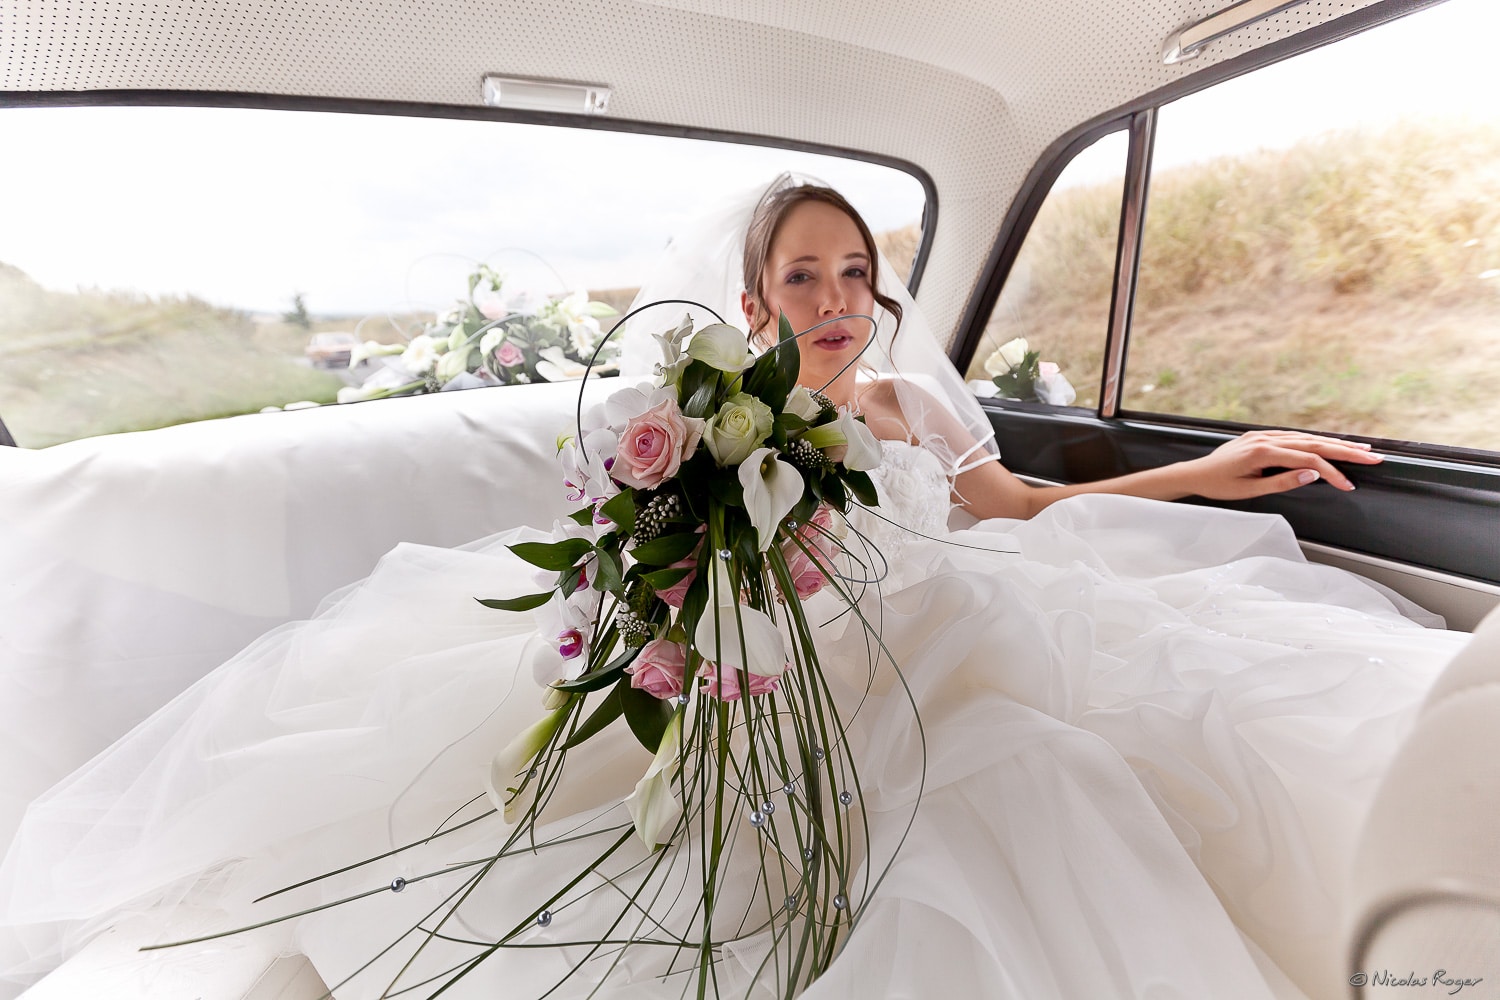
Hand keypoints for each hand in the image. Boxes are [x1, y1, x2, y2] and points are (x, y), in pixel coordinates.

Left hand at [1184, 430, 1381, 499]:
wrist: (1195, 473)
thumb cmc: (1218, 485)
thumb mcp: (1250, 490)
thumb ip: (1282, 481)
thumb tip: (1313, 474)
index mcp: (1262, 452)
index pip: (1308, 460)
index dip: (1332, 472)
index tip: (1348, 485)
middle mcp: (1265, 438)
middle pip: (1313, 443)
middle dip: (1345, 450)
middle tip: (1373, 456)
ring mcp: (1263, 435)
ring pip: (1306, 437)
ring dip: (1334, 443)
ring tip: (1360, 448)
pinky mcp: (1261, 436)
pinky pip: (1294, 436)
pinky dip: (1315, 440)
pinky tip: (1330, 444)